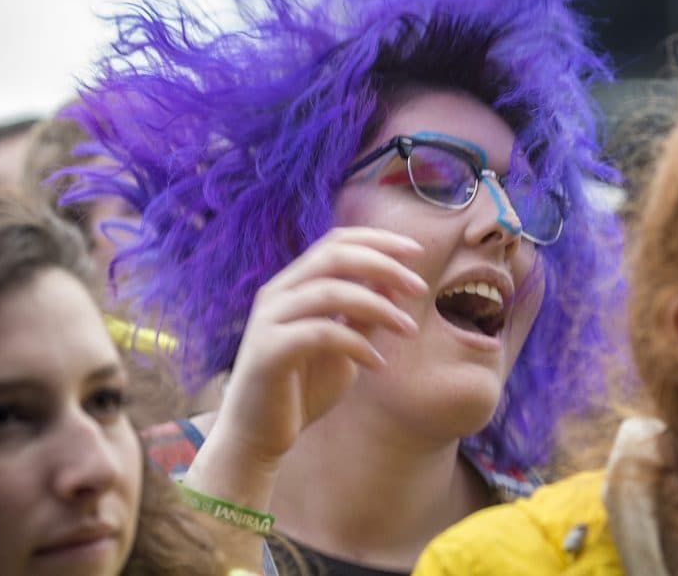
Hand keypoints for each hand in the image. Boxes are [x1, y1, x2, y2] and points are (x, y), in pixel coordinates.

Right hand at [210, 226, 427, 465]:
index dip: (378, 240)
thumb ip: (363, 315)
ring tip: (407, 328)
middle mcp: (278, 293)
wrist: (258, 436)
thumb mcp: (343, 345)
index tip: (416, 252)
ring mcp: (270, 319)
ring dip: (378, 306)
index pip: (336, 242)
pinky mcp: (269, 350)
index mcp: (294, 284)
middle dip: (383, 265)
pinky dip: (357, 344)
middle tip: (418, 287)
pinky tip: (377, 363)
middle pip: (334, 256)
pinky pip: (321, 333)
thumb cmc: (301, 389)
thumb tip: (394, 282)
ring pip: (329, 291)